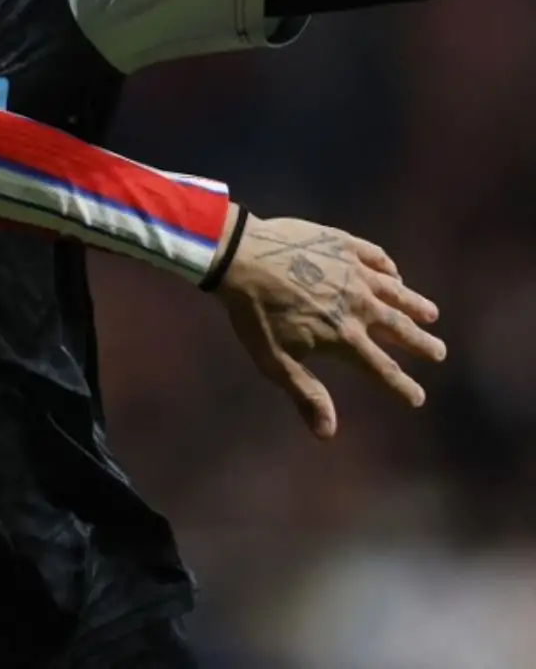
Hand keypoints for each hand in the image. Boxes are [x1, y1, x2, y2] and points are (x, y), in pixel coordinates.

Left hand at [212, 215, 445, 438]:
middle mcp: (358, 305)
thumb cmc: (252, 312)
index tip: (417, 398)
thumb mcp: (275, 360)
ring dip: (415, 304)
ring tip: (430, 315)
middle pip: (400, 329)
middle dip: (422, 344)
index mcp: (343, 336)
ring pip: (396, 292)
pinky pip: (377, 258)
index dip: (402, 387)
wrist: (239, 256)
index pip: (383, 370)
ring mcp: (354, 272)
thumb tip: (327, 434)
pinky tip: (394, 276)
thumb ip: (305, 394)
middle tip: (439, 352)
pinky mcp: (344, 245)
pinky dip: (390, 270)